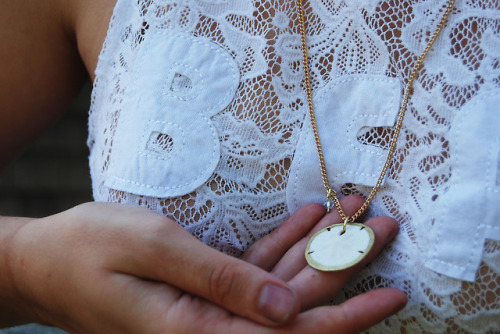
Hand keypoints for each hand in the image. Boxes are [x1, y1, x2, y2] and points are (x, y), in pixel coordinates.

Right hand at [5, 199, 404, 332]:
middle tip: (383, 227)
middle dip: (345, 266)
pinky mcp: (205, 289)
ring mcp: (210, 309)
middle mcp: (213, 329)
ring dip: (318, 247)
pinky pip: (255, 269)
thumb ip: (222, 282)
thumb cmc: (89, 249)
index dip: (348, 315)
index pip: (293, 333)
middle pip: (297, 305)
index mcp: (202, 332)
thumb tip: (285, 310)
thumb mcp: (155, 251)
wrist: (47, 261)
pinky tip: (308, 219)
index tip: (392, 294)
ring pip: (281, 283)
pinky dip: (284, 244)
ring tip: (352, 211)